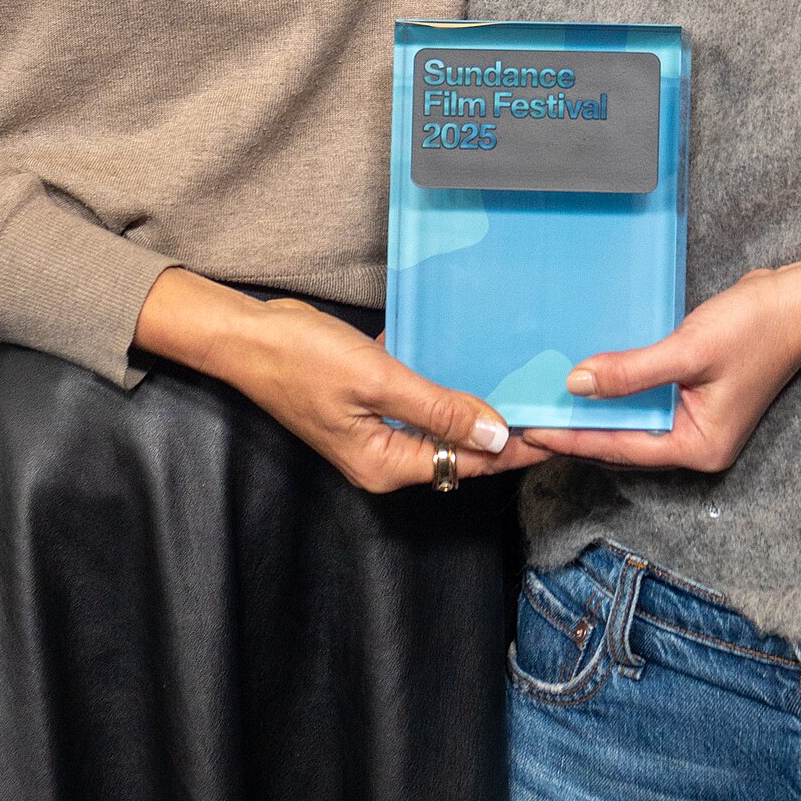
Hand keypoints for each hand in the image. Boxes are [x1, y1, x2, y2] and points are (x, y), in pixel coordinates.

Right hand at [134, 267, 543, 492]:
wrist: (245, 336)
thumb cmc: (302, 359)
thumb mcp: (380, 381)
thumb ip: (440, 409)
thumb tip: (496, 436)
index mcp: (386, 464)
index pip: (467, 463)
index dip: (513, 449)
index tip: (554, 432)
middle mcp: (382, 459)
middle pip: (456, 450)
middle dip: (500, 430)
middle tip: (547, 404)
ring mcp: (371, 434)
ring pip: (438, 425)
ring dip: (472, 404)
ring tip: (519, 383)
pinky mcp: (364, 408)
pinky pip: (414, 403)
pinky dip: (439, 386)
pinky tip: (466, 361)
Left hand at [522, 266, 800, 473]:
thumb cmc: (756, 327)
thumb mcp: (687, 350)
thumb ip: (631, 372)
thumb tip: (576, 385)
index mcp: (699, 447)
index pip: (620, 447)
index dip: (573, 438)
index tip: (531, 431)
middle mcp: (698, 443)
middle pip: (624, 443)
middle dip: (578, 432)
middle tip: (526, 421)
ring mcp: (698, 422)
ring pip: (632, 424)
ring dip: (594, 413)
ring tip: (545, 405)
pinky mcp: (696, 398)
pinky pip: (645, 404)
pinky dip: (616, 395)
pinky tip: (586, 382)